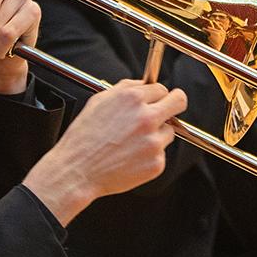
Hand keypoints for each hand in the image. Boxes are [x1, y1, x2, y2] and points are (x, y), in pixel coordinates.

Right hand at [23, 80, 187, 223]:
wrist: (77, 171)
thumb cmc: (84, 138)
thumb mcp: (99, 101)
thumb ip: (125, 89)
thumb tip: (144, 85)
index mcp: (132, 98)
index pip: (161, 88)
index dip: (157, 95)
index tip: (158, 100)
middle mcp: (146, 117)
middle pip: (178, 102)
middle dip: (175, 103)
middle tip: (170, 109)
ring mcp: (153, 141)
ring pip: (169, 131)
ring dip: (157, 134)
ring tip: (132, 143)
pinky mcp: (156, 162)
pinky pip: (161, 153)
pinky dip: (149, 155)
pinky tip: (130, 157)